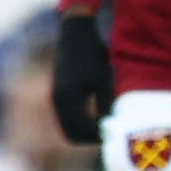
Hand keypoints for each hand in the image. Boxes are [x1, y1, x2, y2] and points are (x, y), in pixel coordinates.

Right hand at [50, 9, 111, 143]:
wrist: (75, 32)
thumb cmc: (92, 54)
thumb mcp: (103, 81)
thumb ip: (105, 106)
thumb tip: (109, 129)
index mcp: (66, 99)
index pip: (80, 133)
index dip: (97, 138)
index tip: (115, 135)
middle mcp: (57, 102)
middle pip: (71, 135)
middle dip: (90, 139)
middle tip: (111, 135)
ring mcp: (55, 98)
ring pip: (68, 128)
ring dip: (85, 132)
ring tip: (107, 126)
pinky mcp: (58, 94)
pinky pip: (67, 118)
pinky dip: (81, 123)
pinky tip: (98, 117)